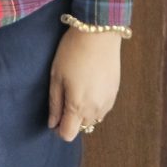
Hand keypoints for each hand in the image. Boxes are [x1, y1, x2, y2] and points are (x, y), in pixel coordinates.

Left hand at [47, 27, 121, 141]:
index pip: (68, 134)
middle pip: (81, 127)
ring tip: (78, 86)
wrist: (99, 33)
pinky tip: (89, 83)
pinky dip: (94, 103)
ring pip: (93, 118)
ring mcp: (107, 102)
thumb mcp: (56, 75)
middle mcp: (95, 110)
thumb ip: (55, 103)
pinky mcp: (115, 93)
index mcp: (78, 106)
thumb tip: (52, 123)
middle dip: (71, 118)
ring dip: (84, 111)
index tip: (55, 113)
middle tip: (65, 94)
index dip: (58, 127)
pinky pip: (102, 108)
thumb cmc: (73, 52)